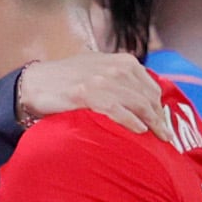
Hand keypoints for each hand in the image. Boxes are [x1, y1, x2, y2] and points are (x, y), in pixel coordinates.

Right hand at [18, 53, 170, 135]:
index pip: (151, 87)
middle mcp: (116, 68)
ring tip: (160, 140)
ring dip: (152, 124)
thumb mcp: (99, 69)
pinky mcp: (88, 93)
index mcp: (123, 61)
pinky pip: (117, 111)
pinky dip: (131, 122)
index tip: (164, 124)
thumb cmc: (68, 79)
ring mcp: (102, 80)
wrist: (35, 82)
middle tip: (166, 137)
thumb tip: (144, 98)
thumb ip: (121, 79)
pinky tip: (139, 132)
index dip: (160, 108)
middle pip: (148, 97)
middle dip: (160, 119)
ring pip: (138, 104)